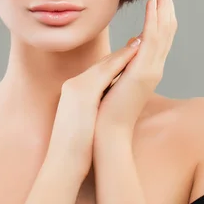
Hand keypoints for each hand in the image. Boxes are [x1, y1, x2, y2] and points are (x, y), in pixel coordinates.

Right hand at [46, 42, 140, 178]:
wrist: (62, 162)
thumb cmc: (73, 150)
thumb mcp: (81, 124)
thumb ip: (90, 111)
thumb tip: (102, 109)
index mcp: (72, 93)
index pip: (97, 73)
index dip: (114, 62)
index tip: (130, 54)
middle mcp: (73, 85)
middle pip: (101, 64)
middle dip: (120, 53)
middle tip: (139, 41)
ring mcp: (77, 87)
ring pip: (104, 64)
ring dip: (124, 53)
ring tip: (142, 42)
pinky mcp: (83, 93)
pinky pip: (105, 72)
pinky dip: (120, 62)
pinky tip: (135, 55)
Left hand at [95, 0, 177, 135]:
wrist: (106, 132)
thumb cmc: (107, 108)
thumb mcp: (118, 77)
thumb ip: (128, 61)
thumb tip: (133, 45)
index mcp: (148, 65)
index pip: (159, 31)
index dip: (161, 9)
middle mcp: (154, 65)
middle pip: (166, 25)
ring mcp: (152, 69)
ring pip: (164, 29)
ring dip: (163, 3)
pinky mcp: (143, 73)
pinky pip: (152, 41)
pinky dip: (154, 20)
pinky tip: (153, 3)